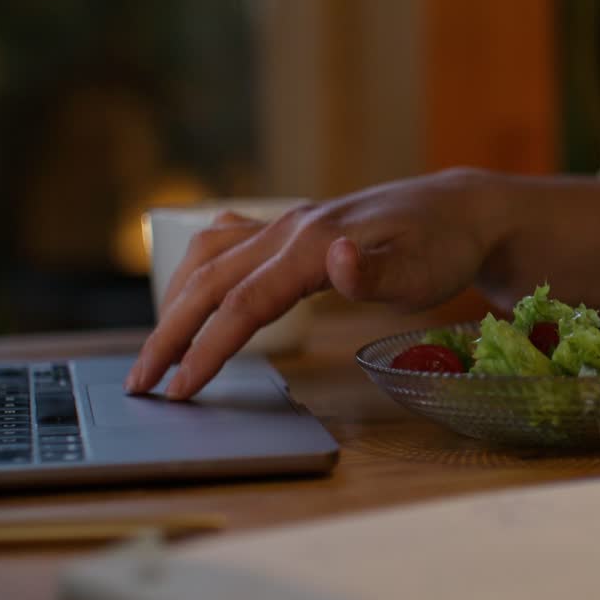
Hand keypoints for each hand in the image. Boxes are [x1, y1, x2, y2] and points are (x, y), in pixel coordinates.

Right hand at [126, 169, 502, 398]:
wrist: (460, 208)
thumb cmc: (444, 246)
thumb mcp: (425, 271)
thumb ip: (377, 275)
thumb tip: (337, 259)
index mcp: (315, 244)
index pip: (245, 304)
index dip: (209, 348)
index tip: (179, 390)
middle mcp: (291, 229)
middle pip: (211, 282)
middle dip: (171, 334)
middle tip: (139, 384)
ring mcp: (290, 223)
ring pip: (211, 257)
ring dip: (176, 299)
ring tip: (158, 346)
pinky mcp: (295, 226)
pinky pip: (229, 241)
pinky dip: (199, 268)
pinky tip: (192, 287)